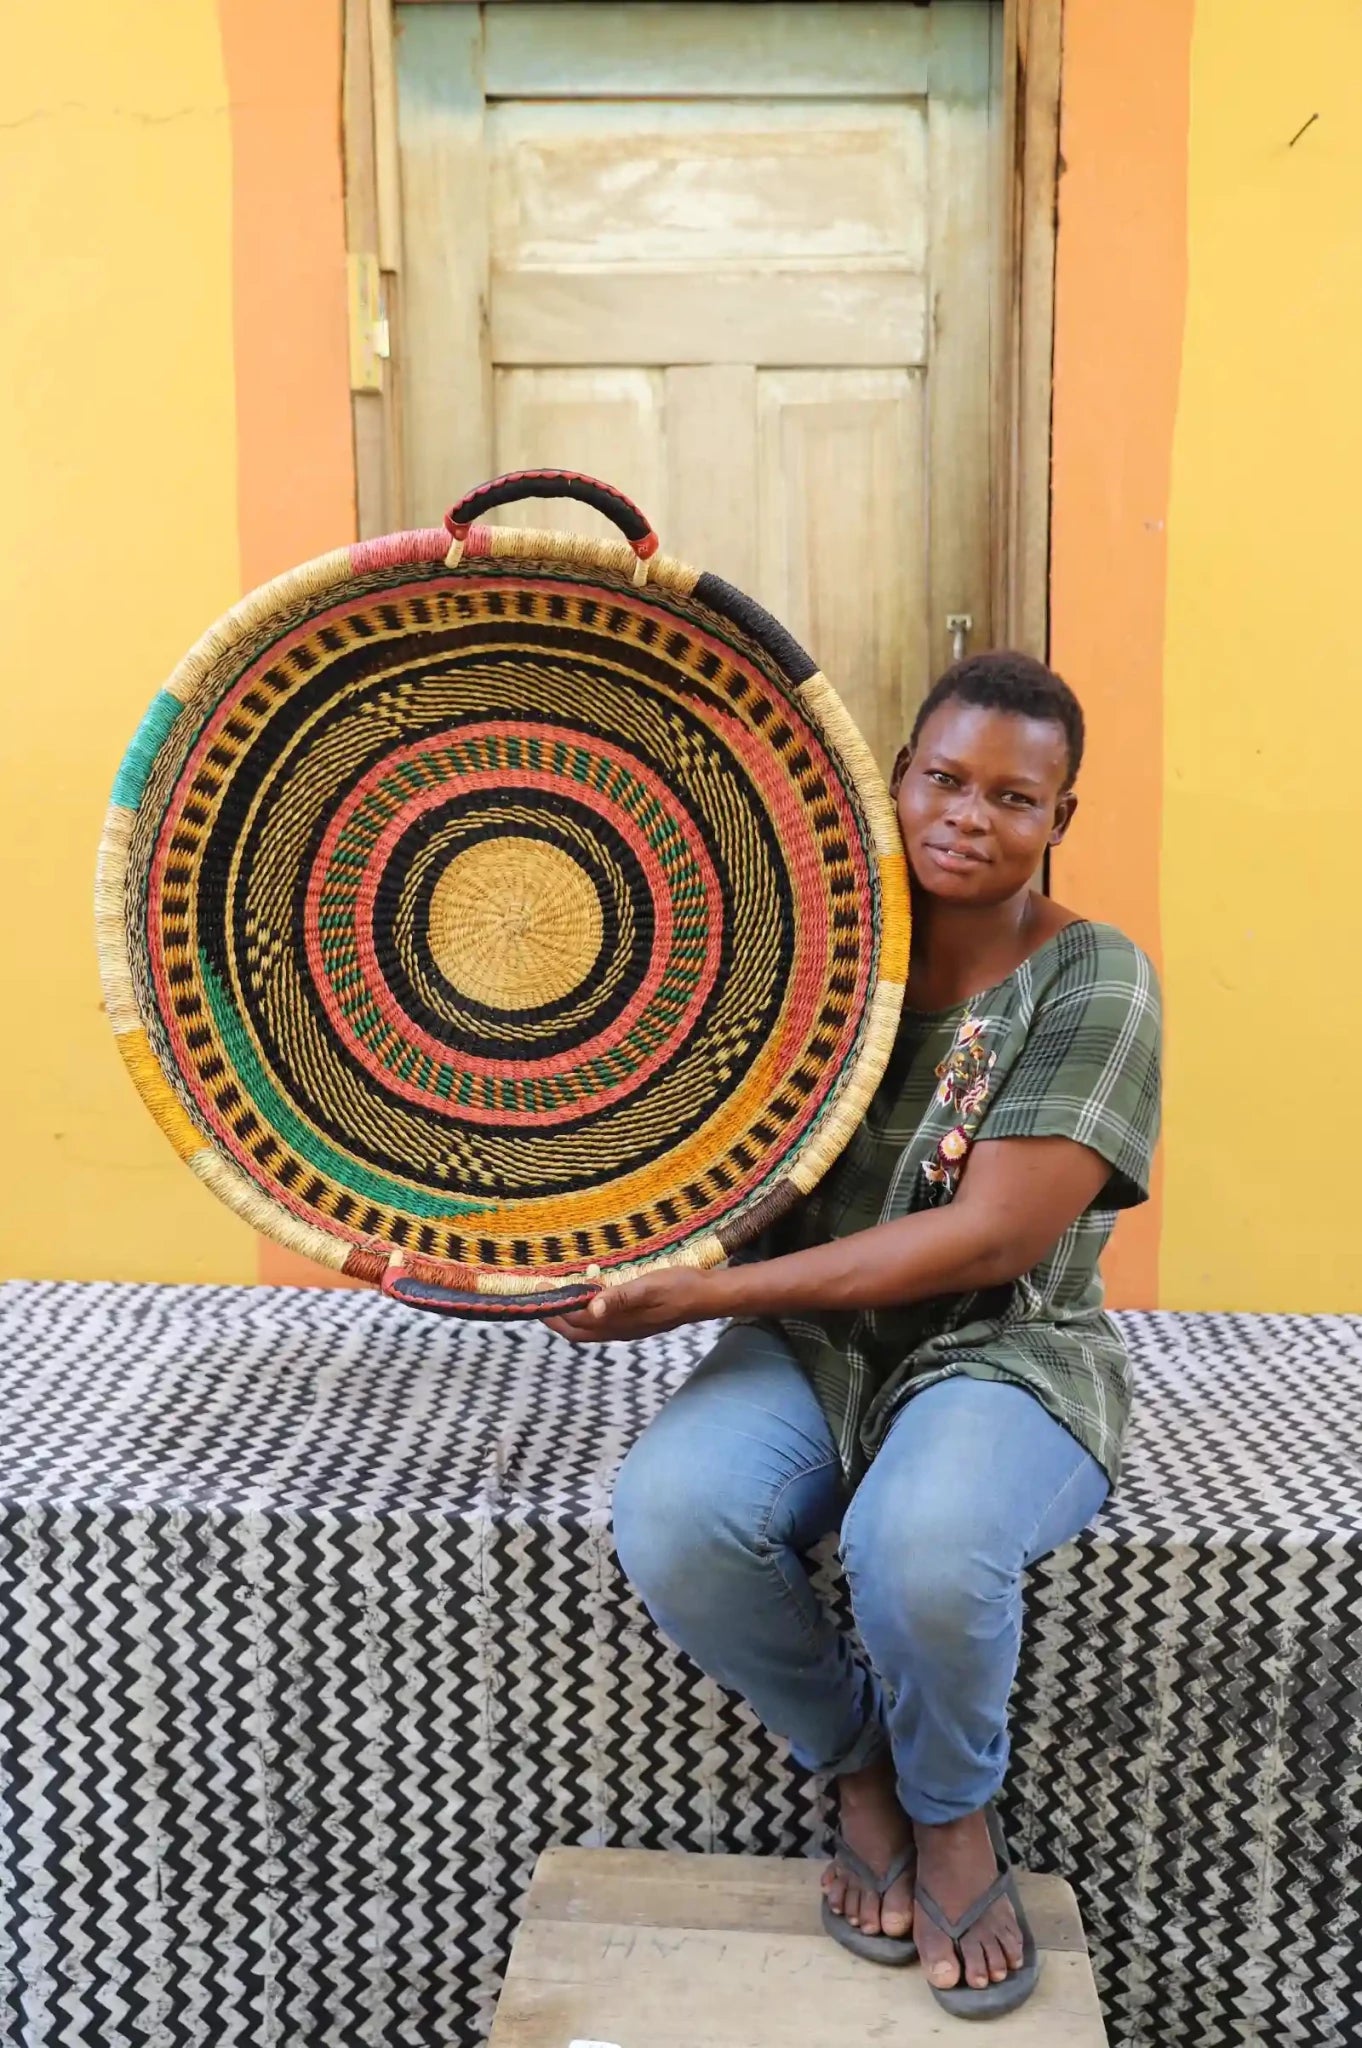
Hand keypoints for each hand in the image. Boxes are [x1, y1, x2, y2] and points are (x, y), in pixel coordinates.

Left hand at [541, 1265, 725, 1343]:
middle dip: (555, 1318)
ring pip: (589, 1329)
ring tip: (557, 1297)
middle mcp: (620, 1330)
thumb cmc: (679, 1287)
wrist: (707, 1296)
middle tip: (538, 1298)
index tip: (540, 1290)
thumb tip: (591, 1309)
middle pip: (577, 1331)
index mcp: (620, 1323)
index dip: (556, 1308)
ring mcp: (628, 1328)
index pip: (577, 1321)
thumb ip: (620, 1297)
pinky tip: (588, 1297)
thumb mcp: (649, 1287)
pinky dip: (587, 1312)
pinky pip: (602, 1322)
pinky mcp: (635, 1322)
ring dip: (569, 1316)